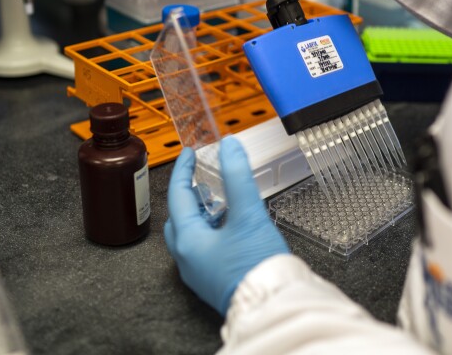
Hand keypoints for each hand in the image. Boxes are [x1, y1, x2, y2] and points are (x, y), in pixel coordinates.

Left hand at [164, 137, 289, 314]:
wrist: (273, 304)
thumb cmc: (257, 267)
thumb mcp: (248, 214)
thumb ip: (237, 177)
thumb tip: (229, 147)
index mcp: (189, 241)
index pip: (178, 196)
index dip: (183, 170)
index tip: (189, 154)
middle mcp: (188, 259)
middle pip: (179, 218)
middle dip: (189, 195)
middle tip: (201, 178)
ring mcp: (199, 272)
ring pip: (191, 235)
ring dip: (200, 214)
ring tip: (219, 200)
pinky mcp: (214, 280)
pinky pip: (203, 250)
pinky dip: (210, 231)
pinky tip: (230, 226)